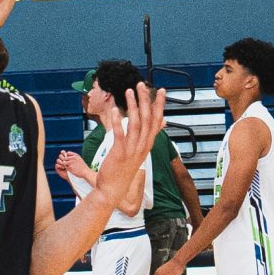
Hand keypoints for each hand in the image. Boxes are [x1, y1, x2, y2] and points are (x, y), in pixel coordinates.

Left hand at [56, 149, 92, 185]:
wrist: (86, 172)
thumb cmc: (83, 167)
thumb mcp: (79, 159)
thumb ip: (74, 157)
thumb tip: (69, 156)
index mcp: (75, 155)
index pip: (67, 153)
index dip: (66, 156)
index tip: (66, 159)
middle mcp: (73, 158)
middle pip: (64, 157)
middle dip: (62, 159)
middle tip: (62, 162)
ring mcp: (71, 162)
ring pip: (63, 162)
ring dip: (62, 164)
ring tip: (63, 166)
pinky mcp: (70, 167)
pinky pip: (64, 166)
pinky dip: (64, 167)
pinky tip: (65, 169)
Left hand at [91, 85, 166, 218]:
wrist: (113, 190)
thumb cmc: (124, 170)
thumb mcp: (139, 152)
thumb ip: (146, 137)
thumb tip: (158, 125)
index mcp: (147, 144)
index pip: (157, 121)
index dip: (159, 105)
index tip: (160, 90)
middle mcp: (142, 146)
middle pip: (147, 119)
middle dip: (145, 100)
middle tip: (142, 84)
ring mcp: (132, 149)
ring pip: (135, 124)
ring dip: (132, 106)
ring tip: (129, 91)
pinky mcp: (119, 153)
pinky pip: (120, 135)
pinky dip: (117, 122)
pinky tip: (115, 110)